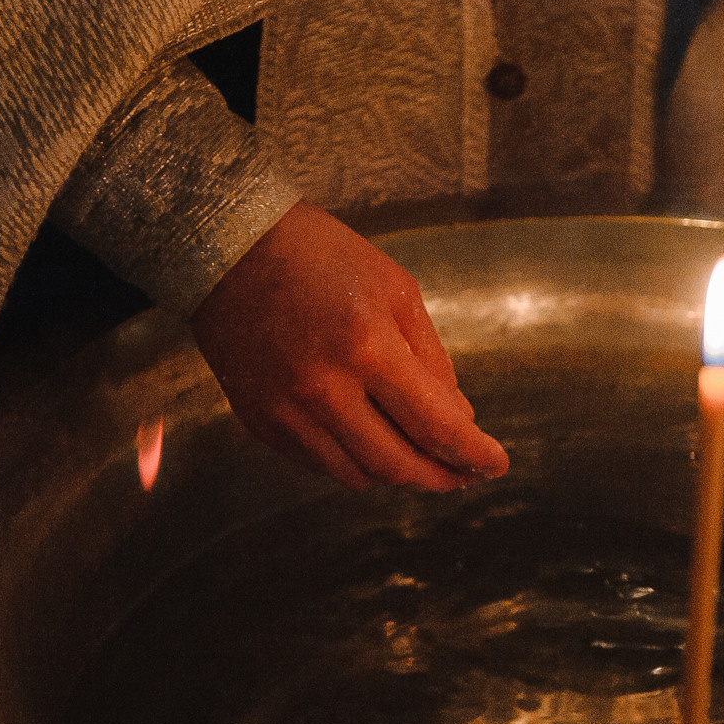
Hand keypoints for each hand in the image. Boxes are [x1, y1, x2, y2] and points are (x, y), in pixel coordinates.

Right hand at [190, 202, 508, 490]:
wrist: (226, 246)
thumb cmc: (319, 255)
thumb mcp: (395, 290)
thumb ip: (431, 361)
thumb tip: (458, 421)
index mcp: (367, 347)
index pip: (435, 426)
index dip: (473, 454)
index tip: (496, 465)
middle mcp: (324, 389)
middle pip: (398, 465)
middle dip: (441, 477)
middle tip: (463, 476)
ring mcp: (287, 411)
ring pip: (358, 476)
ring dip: (398, 474)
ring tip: (420, 461)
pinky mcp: (260, 421)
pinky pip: (320, 464)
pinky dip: (354, 462)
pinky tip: (370, 442)